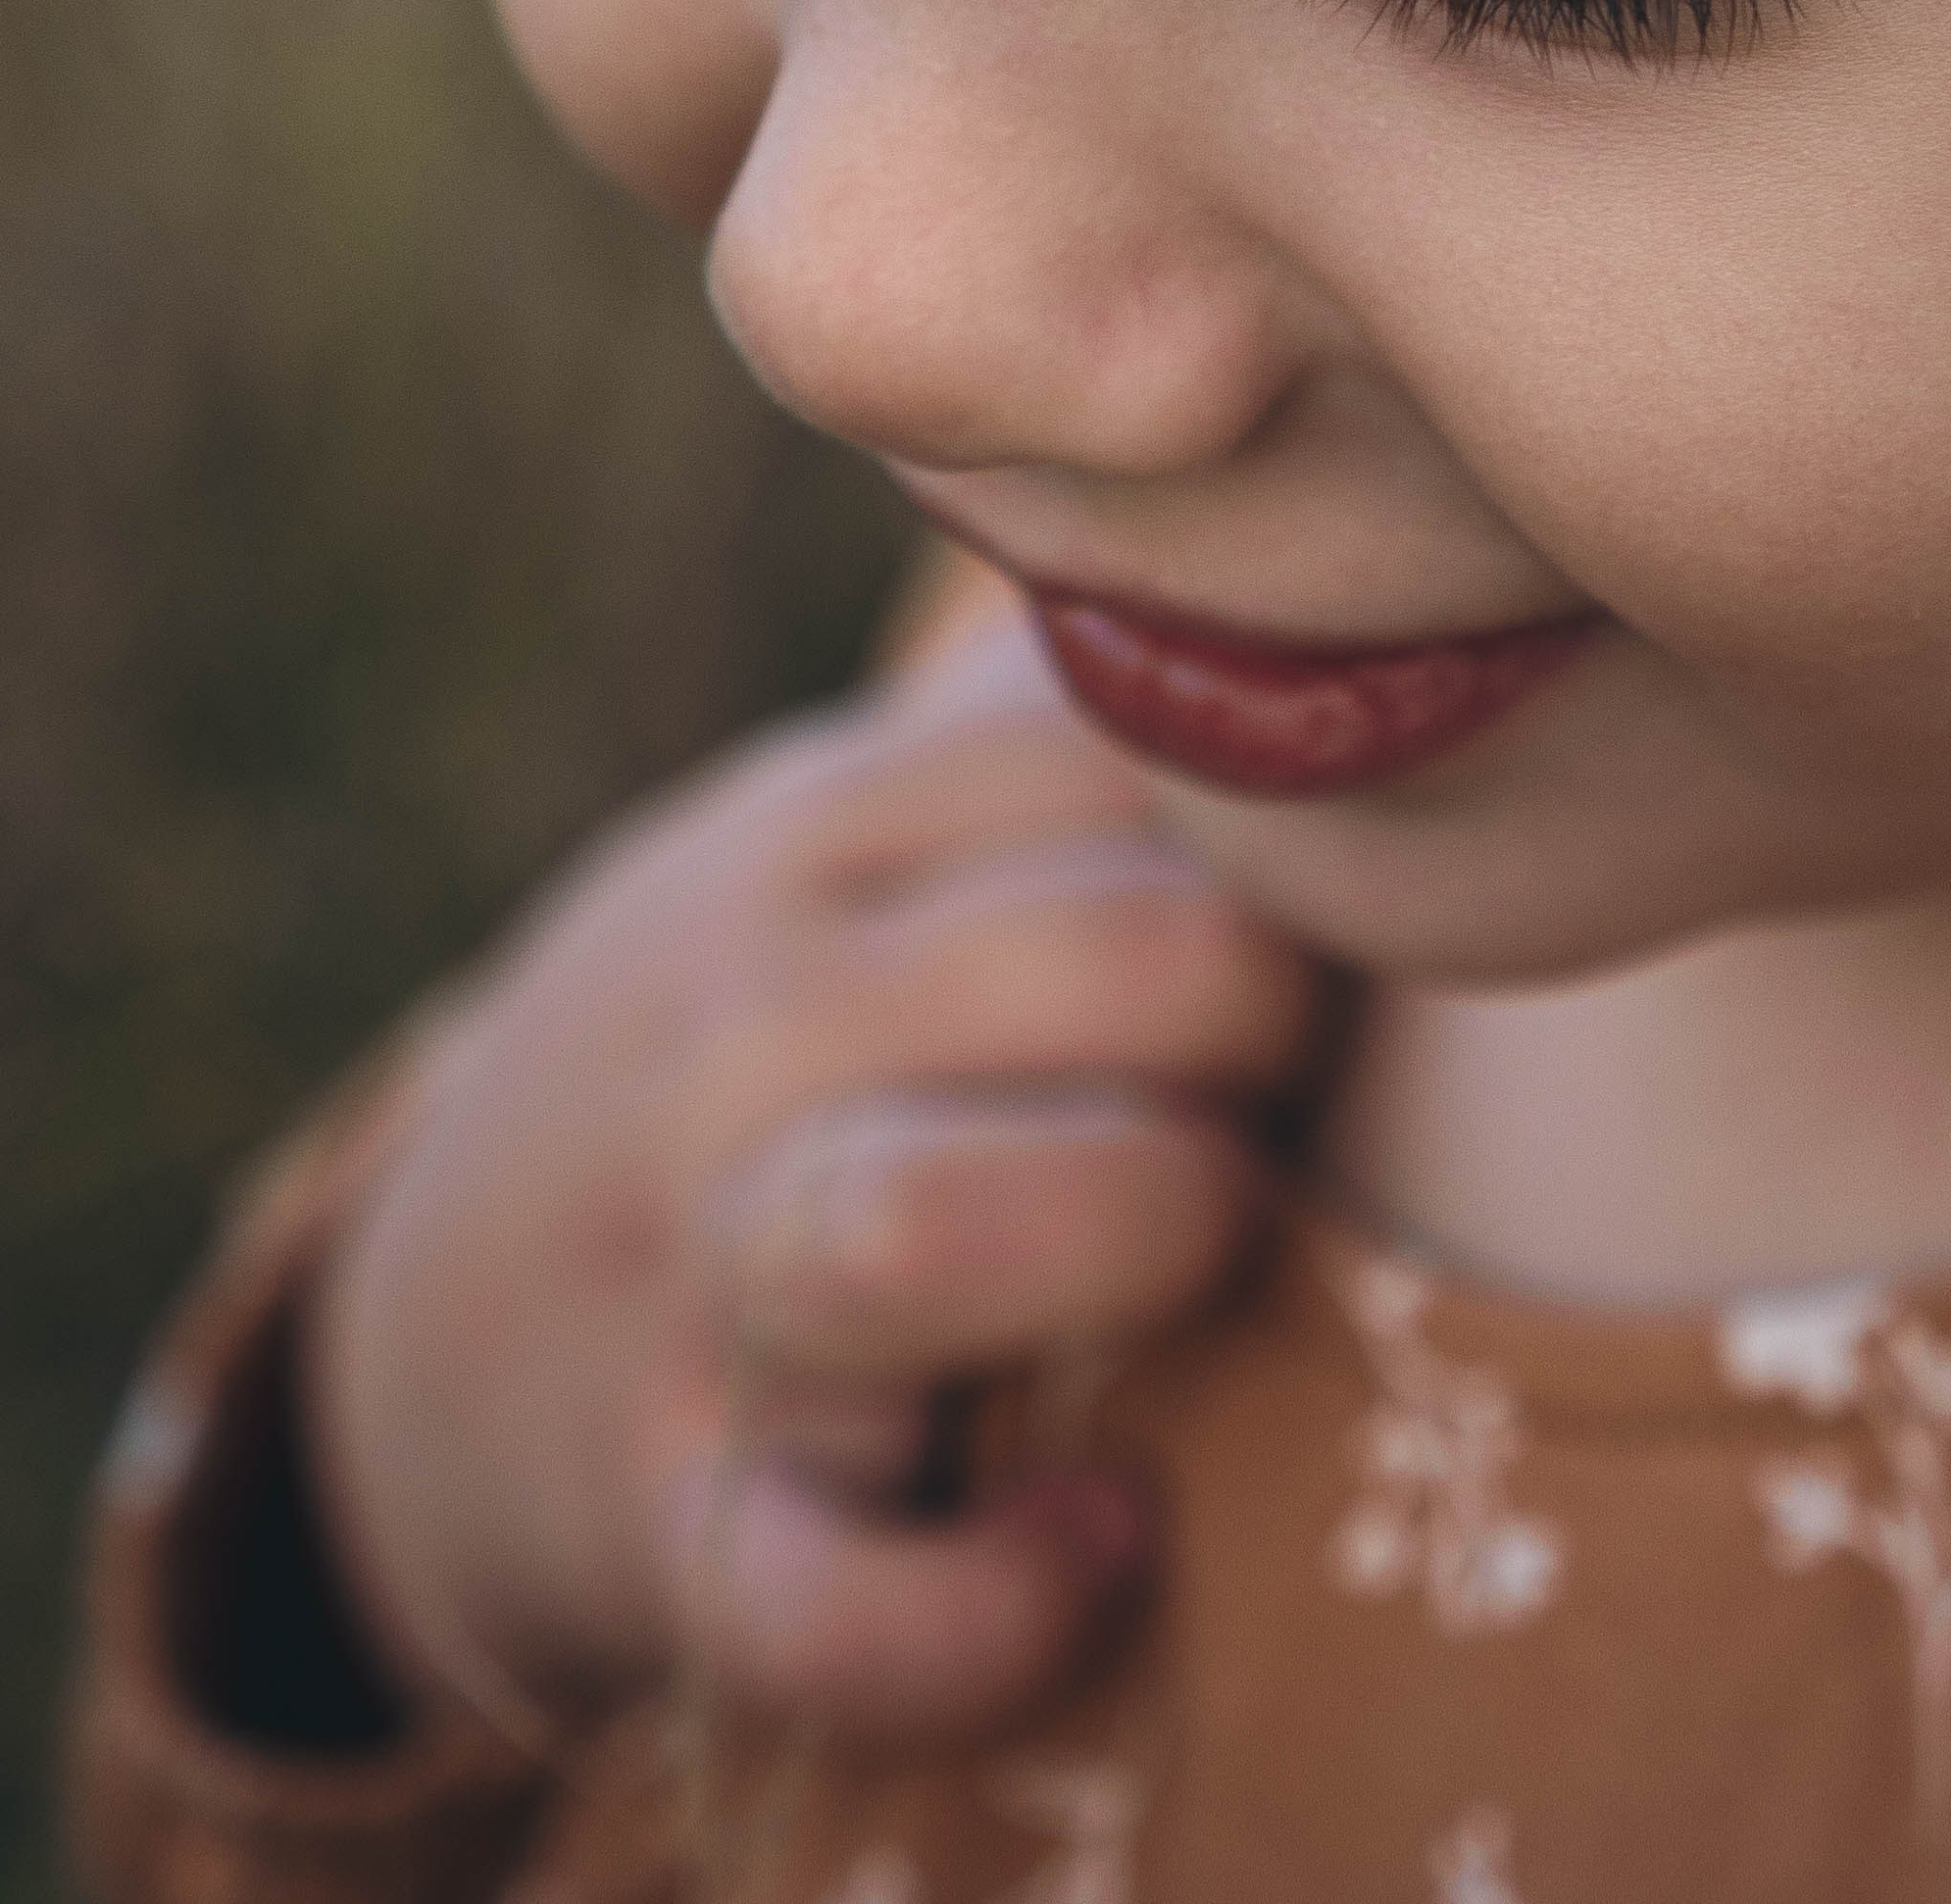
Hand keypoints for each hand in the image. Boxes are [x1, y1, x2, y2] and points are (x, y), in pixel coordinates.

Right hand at [308, 573, 1321, 1746]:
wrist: (437, 1332)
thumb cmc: (758, 1043)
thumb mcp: (844, 836)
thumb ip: (1049, 723)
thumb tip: (1298, 556)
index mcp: (818, 835)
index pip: (1133, 759)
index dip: (1293, 835)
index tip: (1305, 900)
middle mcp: (743, 1029)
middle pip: (1118, 966)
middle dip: (1275, 1028)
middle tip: (1275, 1080)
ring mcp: (690, 1273)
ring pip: (936, 1222)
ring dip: (1149, 1226)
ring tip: (1199, 1236)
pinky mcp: (669, 1521)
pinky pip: (831, 1594)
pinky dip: (985, 1602)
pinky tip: (1102, 1535)